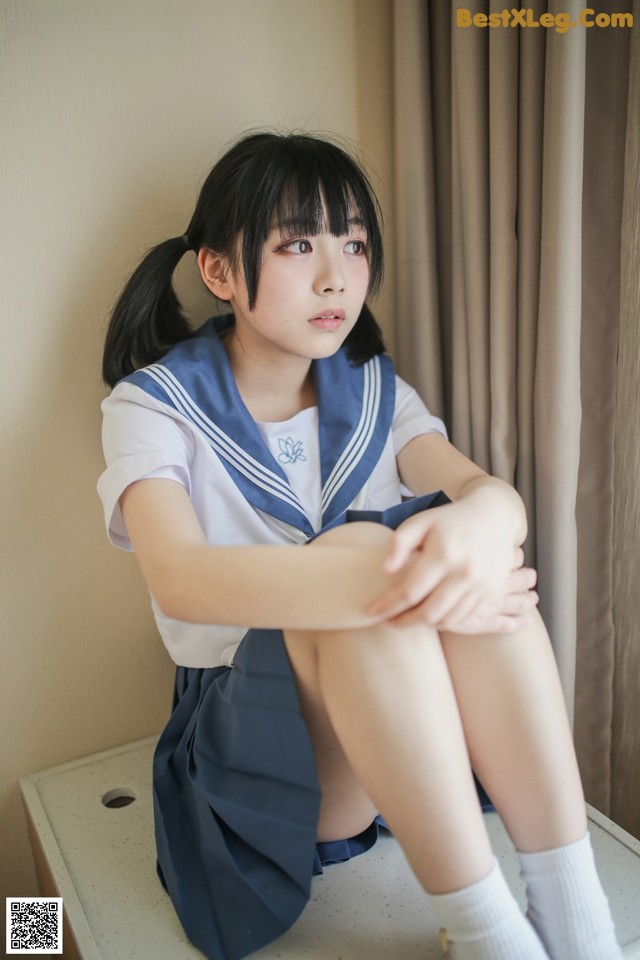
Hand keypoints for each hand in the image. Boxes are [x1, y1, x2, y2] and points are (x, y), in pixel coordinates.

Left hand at [368, 498, 537, 632]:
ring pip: (448, 620)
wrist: (495, 517)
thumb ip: (399, 543)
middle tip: (388, 621)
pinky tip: (433, 615)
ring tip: (408, 618)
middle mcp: (465, 573)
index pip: (410, 592)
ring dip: (425, 623)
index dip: (388, 606)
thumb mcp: (421, 522)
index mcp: (444, 554)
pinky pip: (466, 619)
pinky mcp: (493, 593)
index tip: (371, 612)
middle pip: (429, 613)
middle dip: (403, 622)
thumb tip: (385, 571)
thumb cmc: (451, 520)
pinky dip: (447, 622)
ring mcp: (482, 586)